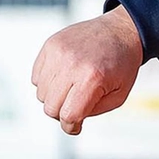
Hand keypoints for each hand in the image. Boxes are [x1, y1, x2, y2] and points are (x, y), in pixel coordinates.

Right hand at [32, 7, 143, 134]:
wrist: (120, 31)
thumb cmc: (122, 65)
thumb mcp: (118, 96)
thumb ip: (92, 112)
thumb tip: (69, 120)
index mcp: (92, 78)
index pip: (68, 115)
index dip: (71, 127)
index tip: (75, 127)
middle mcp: (72, 64)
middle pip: (50, 107)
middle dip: (62, 113)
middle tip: (75, 106)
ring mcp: (58, 52)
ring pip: (41, 93)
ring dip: (54, 97)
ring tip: (71, 88)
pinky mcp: (50, 45)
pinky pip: (37, 76)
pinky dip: (48, 82)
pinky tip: (64, 76)